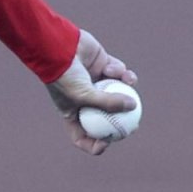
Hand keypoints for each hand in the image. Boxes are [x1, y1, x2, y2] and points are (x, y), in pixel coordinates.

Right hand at [46, 29, 137, 155]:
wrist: (57, 47)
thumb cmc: (65, 76)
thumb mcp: (84, 95)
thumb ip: (109, 103)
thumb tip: (133, 107)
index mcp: (73, 112)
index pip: (83, 135)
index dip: (95, 144)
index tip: (107, 142)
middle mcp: (85, 99)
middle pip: (106, 116)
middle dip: (122, 121)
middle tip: (135, 124)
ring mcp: (96, 82)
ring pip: (118, 91)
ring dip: (125, 88)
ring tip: (129, 84)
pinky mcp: (104, 65)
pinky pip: (118, 72)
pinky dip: (118, 71)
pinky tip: (113, 69)